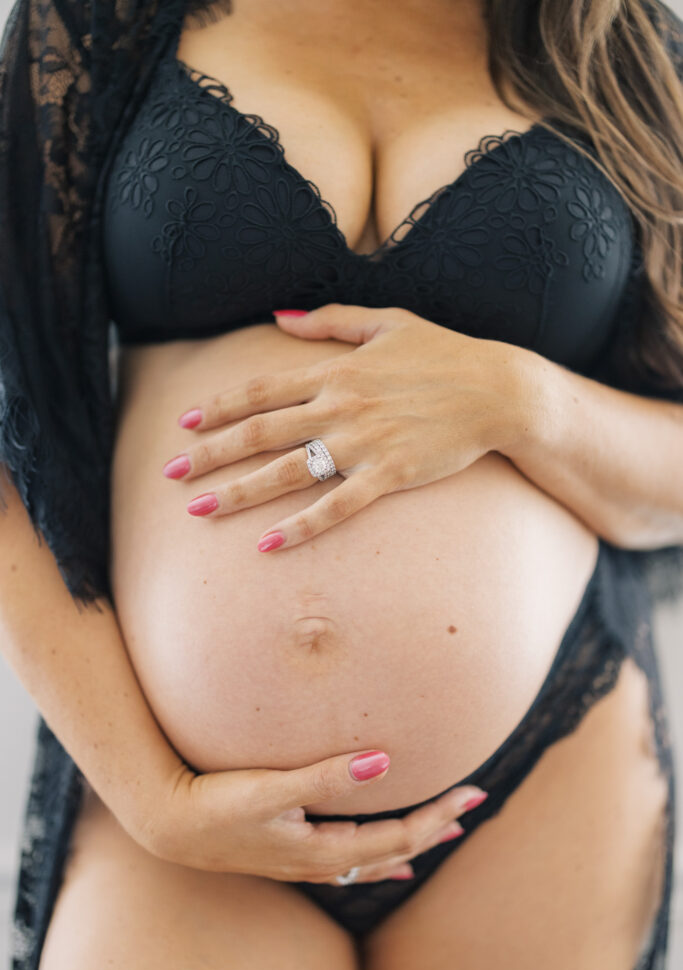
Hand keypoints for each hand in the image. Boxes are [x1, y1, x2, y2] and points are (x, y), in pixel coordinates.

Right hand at [139, 748, 486, 884]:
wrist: (167, 824)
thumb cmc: (215, 803)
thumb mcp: (271, 788)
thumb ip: (327, 776)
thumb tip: (384, 761)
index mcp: (323, 849)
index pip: (398, 836)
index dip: (438, 816)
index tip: (473, 792)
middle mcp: (320, 862)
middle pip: (394, 849)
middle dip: (436, 827)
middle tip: (475, 803)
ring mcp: (304, 861)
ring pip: (373, 859)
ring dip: (412, 843)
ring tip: (444, 833)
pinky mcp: (288, 851)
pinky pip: (348, 863)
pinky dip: (376, 859)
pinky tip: (384, 864)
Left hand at [164, 304, 535, 548]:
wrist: (498, 390)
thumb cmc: (445, 353)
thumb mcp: (387, 321)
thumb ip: (329, 319)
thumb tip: (277, 318)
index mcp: (335, 371)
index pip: (261, 390)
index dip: (219, 407)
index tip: (185, 423)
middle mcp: (340, 407)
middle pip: (259, 433)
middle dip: (210, 454)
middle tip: (170, 474)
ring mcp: (364, 443)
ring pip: (287, 472)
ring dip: (238, 493)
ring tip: (199, 511)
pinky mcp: (390, 475)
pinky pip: (337, 507)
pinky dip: (301, 526)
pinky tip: (268, 545)